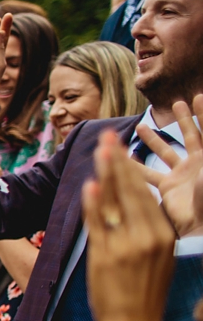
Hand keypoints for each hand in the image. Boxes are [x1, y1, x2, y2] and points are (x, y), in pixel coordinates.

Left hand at [83, 130, 175, 320]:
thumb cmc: (145, 292)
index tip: (121, 148)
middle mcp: (147, 237)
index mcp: (163, 235)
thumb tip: (140, 204)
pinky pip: (98, 224)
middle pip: (130, 191)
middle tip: (108, 137)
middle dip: (118, 161)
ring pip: (115, 202)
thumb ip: (151, 230)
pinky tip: (90, 185)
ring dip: (106, 173)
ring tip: (99, 150)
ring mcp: (126, 246)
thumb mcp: (159, 257)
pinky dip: (94, 204)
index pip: (146, 194)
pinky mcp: (105, 256)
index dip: (131, 169)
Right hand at [137, 95, 202, 236]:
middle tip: (177, 103)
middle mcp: (197, 164)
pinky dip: (137, 165)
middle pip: (190, 137)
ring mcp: (182, 176)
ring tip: (142, 125)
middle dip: (185, 120)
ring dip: (154, 139)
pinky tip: (126, 156)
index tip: (198, 97)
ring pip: (166, 153)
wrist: (202, 224)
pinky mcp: (168, 188)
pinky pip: (149, 174)